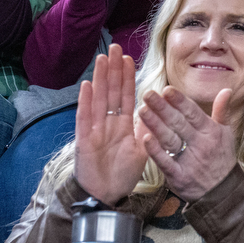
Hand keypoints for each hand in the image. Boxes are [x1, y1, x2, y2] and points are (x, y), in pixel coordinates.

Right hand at [74, 44, 147, 204]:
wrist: (106, 196)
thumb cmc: (122, 174)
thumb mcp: (142, 149)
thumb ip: (148, 130)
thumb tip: (159, 112)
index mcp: (122, 124)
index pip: (126, 95)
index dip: (127, 76)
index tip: (128, 57)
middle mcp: (107, 122)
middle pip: (111, 91)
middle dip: (113, 69)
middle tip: (114, 47)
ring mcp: (95, 128)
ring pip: (98, 98)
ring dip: (100, 78)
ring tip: (102, 58)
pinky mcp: (84, 139)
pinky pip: (85, 117)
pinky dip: (86, 101)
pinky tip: (88, 85)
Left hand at [139, 86, 237, 201]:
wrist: (223, 193)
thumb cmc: (222, 158)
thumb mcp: (226, 133)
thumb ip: (222, 111)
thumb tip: (226, 89)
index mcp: (211, 131)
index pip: (193, 113)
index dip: (180, 101)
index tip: (166, 89)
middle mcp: (200, 144)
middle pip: (178, 123)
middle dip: (162, 107)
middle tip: (148, 94)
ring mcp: (189, 161)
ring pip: (170, 139)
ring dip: (155, 124)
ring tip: (142, 110)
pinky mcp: (179, 177)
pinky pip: (166, 162)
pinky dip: (155, 151)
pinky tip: (145, 138)